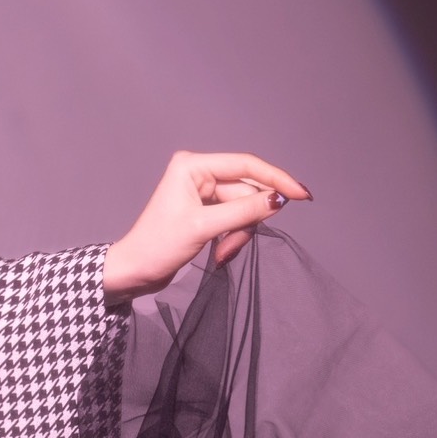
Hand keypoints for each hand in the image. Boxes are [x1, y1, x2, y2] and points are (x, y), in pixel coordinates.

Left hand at [103, 151, 311, 303]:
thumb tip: (279, 199)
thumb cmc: (157, 247)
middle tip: (232, 245)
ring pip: (244, 208)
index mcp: (192, 166)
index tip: (302, 196)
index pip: (246, 165)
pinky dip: (233, 238)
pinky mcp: (205, 211)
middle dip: (247, 220)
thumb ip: (243, 211)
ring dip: (239, 234)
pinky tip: (220, 253)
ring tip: (222, 253)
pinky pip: (236, 219)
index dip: (277, 179)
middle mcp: (198, 173)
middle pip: (248, 190)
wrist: (133, 272)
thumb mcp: (203, 228)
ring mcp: (202, 192)